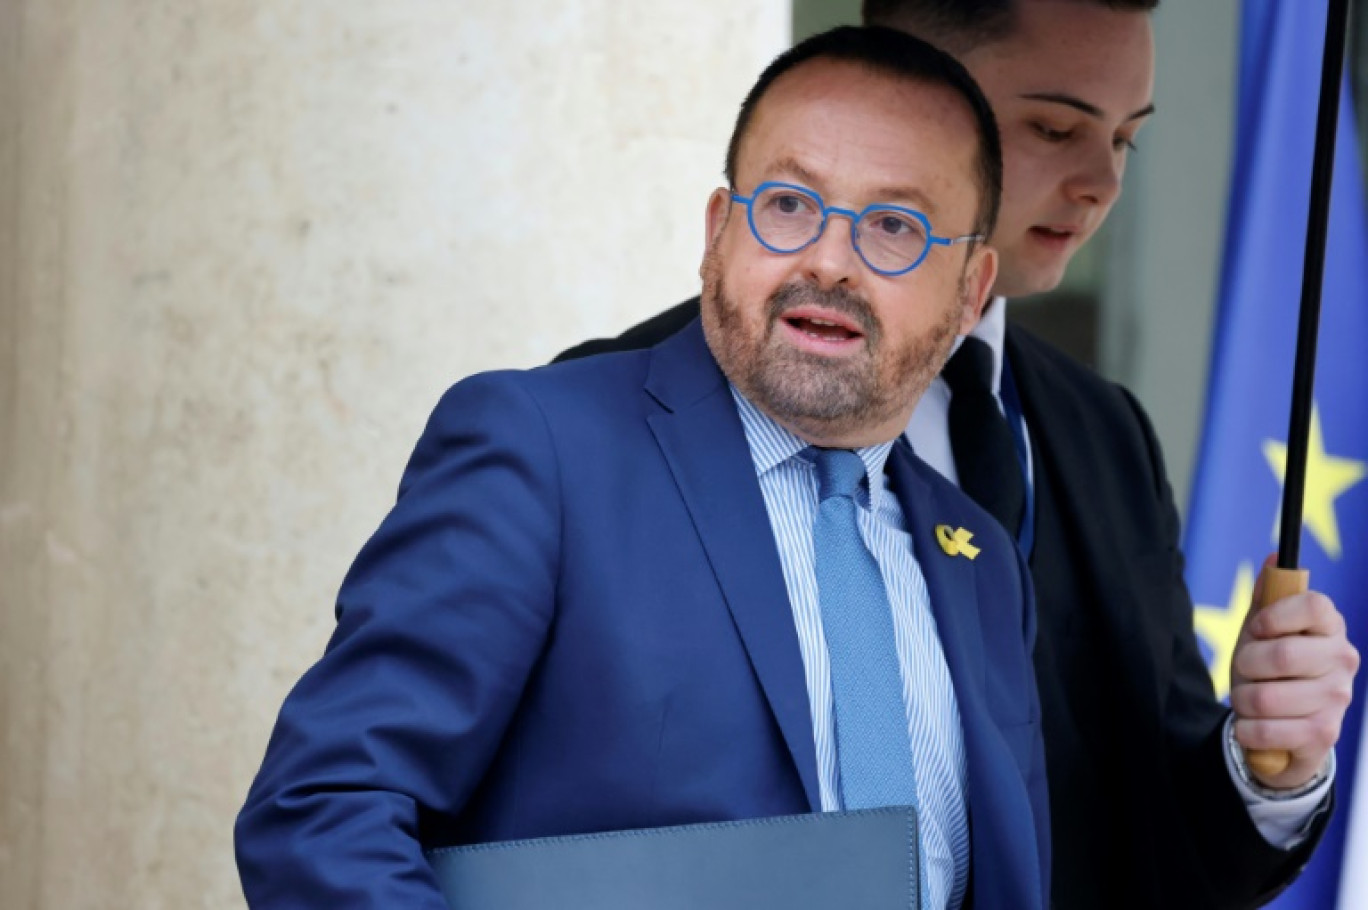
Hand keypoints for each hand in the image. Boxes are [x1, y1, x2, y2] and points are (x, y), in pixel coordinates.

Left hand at [1229, 556, 1359, 789]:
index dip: (1275, 616)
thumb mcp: (1263, 630)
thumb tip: (1275, 558)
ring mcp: (1337, 698)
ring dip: (1243, 700)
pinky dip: (1246, 730)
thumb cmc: (1270, 668)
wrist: (1282, 725)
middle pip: (1282, 655)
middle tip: (1246, 670)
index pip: (1314, 605)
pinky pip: (1265, 730)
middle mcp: (1343, 659)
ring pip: (1265, 697)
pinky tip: (1255, 726)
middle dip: (1246, 665)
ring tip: (1251, 700)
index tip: (1257, 629)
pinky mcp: (1324, 734)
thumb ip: (1267, 595)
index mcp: (1329, 626)